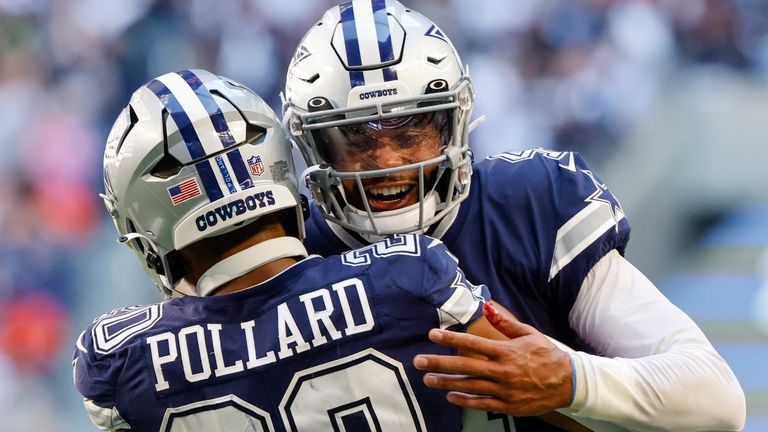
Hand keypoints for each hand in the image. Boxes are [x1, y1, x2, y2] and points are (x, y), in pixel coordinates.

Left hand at [413, 302, 572, 415]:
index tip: (432, 335)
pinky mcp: (508, 406)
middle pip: (464, 366)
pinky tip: (450, 396)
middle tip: (418, 360)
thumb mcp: (529, 334)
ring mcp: (504, 390)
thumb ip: (506, 323)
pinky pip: (482, 404)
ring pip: (469, 386)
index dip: (450, 338)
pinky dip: (465, 400)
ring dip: (446, 382)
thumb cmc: (547, 355)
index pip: (472, 343)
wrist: (568, 383)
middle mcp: (502, 371)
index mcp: (506, 351)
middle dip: (439, 362)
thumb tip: (487, 308)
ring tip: (427, 379)